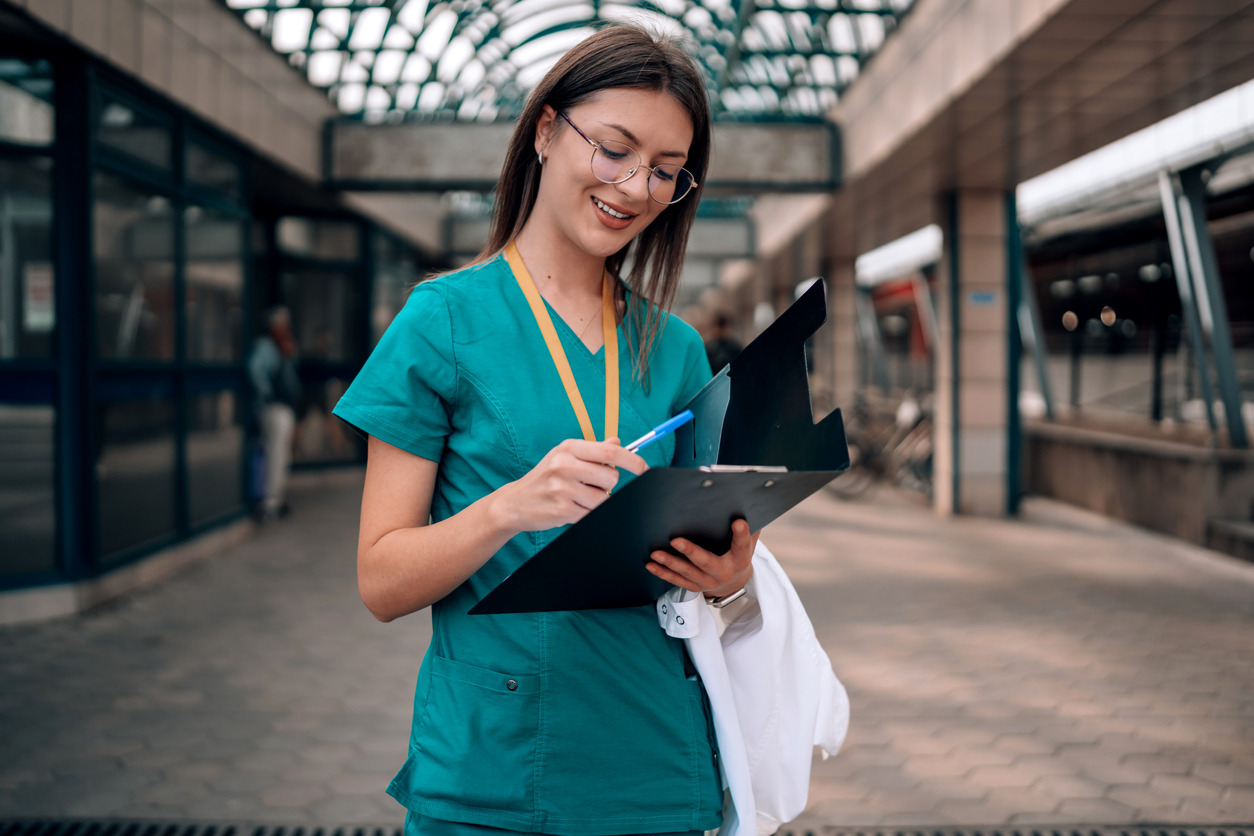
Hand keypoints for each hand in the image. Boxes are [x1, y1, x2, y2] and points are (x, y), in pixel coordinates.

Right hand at [493, 438, 646, 531]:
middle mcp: (564, 465)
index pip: (610, 453)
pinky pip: (591, 514)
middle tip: (591, 485)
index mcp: (568, 448)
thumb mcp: (564, 456)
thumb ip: (593, 450)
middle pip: (611, 479)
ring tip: (578, 497)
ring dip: (597, 502)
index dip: (633, 461)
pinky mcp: (562, 510)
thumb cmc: (545, 477)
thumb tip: (618, 442)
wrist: (515, 503)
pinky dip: (586, 513)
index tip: (644, 469)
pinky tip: (571, 507)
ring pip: (603, 499)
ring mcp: (562, 489)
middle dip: (608, 486)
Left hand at [647, 518, 757, 598]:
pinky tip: (651, 564)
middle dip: (691, 552)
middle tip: (676, 540)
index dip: (741, 534)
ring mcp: (708, 582)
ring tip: (656, 553)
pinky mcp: (695, 587)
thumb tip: (744, 493)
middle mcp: (724, 573)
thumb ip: (748, 523)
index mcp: (740, 559)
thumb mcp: (747, 540)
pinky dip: (663, 573)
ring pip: (687, 572)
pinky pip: (677, 581)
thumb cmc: (738, 552)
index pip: (742, 545)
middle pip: (706, 562)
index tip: (738, 522)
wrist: (734, 582)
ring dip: (670, 562)